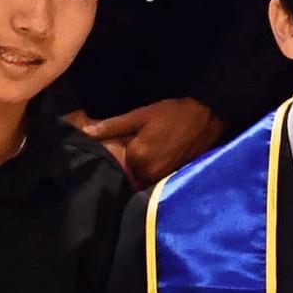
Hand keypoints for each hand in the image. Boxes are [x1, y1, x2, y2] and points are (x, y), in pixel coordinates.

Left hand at [87, 99, 220, 184]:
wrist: (207, 117)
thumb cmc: (172, 113)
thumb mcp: (140, 115)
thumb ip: (113, 126)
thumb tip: (86, 133)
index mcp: (138, 158)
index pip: (116, 165)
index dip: (115, 156)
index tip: (118, 146)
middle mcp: (149, 174)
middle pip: (129, 175)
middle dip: (127, 166)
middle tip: (133, 149)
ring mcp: (163, 178)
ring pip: (142, 179)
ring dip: (140, 171)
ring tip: (146, 154)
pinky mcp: (174, 178)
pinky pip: (156, 179)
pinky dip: (153, 172)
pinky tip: (158, 158)